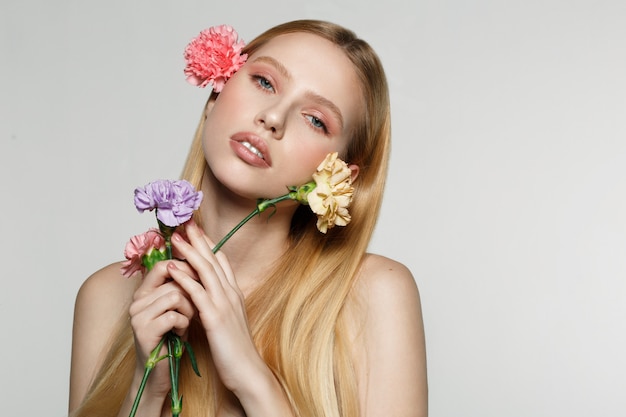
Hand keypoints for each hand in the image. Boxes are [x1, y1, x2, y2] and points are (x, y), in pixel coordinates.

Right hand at [128, 259, 196, 397]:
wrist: (161, 371)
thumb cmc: (173, 337)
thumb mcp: (178, 307)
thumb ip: (181, 285)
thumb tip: (199, 261)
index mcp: (144, 291)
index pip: (163, 265)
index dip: (185, 268)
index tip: (199, 279)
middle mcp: (137, 300)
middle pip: (174, 280)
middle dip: (192, 294)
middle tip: (193, 310)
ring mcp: (138, 316)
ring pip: (175, 295)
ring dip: (188, 310)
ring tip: (185, 322)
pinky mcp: (143, 331)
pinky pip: (173, 315)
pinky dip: (184, 324)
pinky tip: (180, 333)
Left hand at [168, 221, 265, 393]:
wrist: (247, 371)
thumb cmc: (236, 350)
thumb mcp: (230, 321)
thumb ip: (222, 305)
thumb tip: (211, 296)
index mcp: (235, 294)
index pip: (222, 262)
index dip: (209, 245)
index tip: (197, 231)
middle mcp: (231, 294)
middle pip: (213, 260)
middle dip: (199, 241)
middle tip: (185, 224)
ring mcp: (224, 304)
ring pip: (205, 271)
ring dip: (189, 252)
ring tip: (175, 239)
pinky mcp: (215, 317)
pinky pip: (197, 292)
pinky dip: (184, 277)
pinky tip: (173, 268)